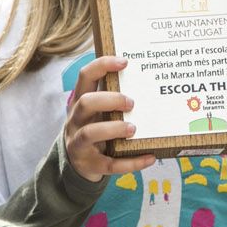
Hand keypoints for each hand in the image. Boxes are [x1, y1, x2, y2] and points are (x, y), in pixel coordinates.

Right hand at [64, 56, 156, 181]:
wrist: (78, 165)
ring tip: (133, 129)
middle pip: (85, 103)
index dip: (102, 66)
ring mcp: (80, 144)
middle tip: (131, 103)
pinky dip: (131, 162)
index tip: (125, 62)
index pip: (85, 76)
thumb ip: (112, 99)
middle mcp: (76, 121)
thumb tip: (149, 83)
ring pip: (90, 133)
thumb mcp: (98, 113)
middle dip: (109, 99)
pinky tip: (149, 157)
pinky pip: (109, 164)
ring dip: (113, 129)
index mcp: (80, 103)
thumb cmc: (96, 129)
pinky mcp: (90, 165)